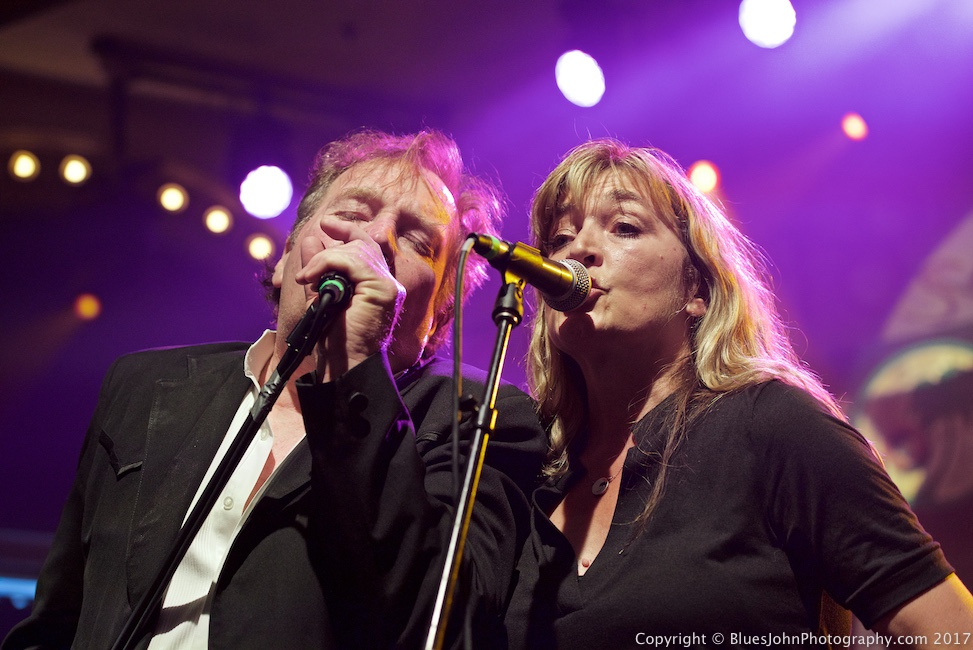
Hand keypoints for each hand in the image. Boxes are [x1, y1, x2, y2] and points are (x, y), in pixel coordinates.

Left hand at [293, 216, 405, 379]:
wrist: (343, 365)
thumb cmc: (333, 340)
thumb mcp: (320, 296)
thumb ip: (318, 269)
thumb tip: (312, 238)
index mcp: (377, 284)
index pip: (366, 245)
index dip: (347, 230)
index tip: (326, 223)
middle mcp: (388, 282)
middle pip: (361, 244)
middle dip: (329, 250)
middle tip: (307, 272)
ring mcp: (389, 285)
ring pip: (356, 250)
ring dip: (325, 259)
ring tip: (307, 279)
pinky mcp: (383, 289)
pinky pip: (353, 261)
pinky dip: (328, 263)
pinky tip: (311, 278)